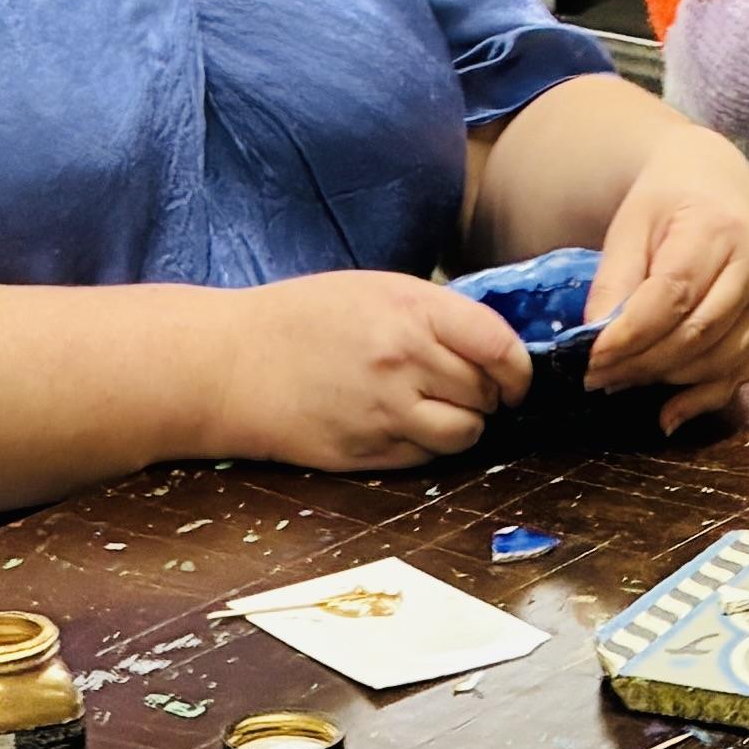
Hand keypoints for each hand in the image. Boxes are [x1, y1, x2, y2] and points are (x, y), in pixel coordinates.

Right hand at [214, 273, 532, 470]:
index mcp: (411, 310)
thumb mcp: (373, 290)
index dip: (518, 368)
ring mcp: (387, 410)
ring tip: (437, 410)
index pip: (499, 345)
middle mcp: (405, 360)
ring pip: (466, 433)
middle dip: (489, 396)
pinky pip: (428, 457)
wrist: (230, 364)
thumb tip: (493, 345)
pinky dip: (428, 446)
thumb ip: (434, 314)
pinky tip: (401, 426)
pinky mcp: (369, 451)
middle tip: (469, 390)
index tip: (514, 376)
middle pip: (487, 393)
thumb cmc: (300, 320)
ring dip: (465, 426)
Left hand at [577, 129, 748, 429]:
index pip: (673, 296)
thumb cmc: (670, 203)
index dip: (630, 335)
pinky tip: (668, 412)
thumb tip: (596, 338)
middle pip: (697, 334)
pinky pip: (741, 373)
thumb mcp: (631, 225)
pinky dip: (702, 398)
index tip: (591, 358)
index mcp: (719, 230)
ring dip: (667, 381)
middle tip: (598, 378)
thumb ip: (614, 279)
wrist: (717, 187)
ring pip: (719, 360)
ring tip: (623, 382)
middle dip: (642, 364)